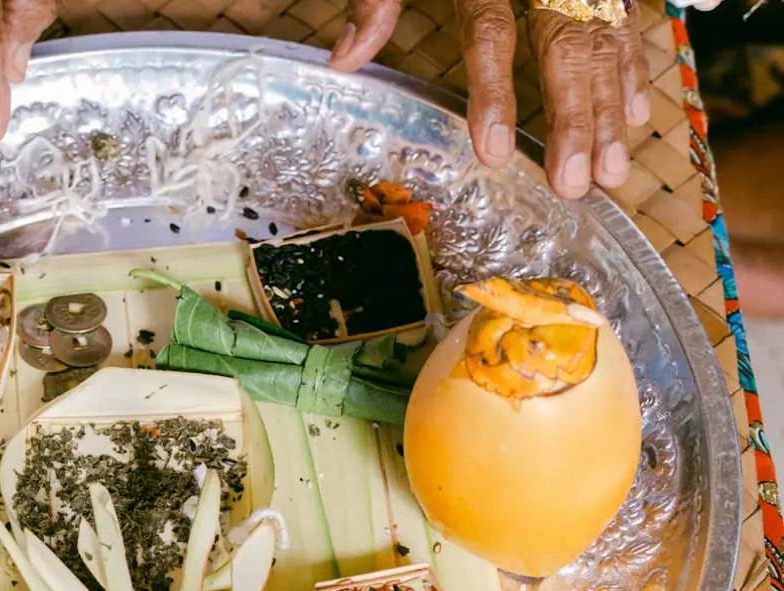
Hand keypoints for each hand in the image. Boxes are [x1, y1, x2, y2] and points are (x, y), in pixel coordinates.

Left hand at [329, 0, 649, 199]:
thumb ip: (378, 0)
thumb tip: (345, 62)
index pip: (491, 33)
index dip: (495, 94)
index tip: (497, 152)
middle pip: (567, 45)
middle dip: (575, 119)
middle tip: (575, 183)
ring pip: (607, 38)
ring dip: (612, 108)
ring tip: (612, 171)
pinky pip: (627, 19)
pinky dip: (633, 68)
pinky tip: (635, 113)